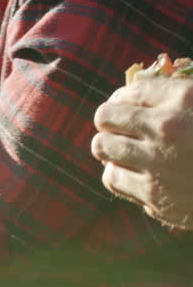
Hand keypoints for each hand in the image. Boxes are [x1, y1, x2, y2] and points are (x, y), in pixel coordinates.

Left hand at [92, 75, 192, 229]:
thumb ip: (178, 95)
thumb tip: (140, 91)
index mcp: (185, 98)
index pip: (130, 91)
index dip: (125, 99)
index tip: (128, 106)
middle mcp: (167, 127)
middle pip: (105, 116)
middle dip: (110, 120)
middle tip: (119, 127)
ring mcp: (158, 163)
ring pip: (102, 146)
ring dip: (109, 146)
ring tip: (123, 148)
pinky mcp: (156, 195)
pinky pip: (112, 178)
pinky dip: (117, 173)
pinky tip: (131, 171)